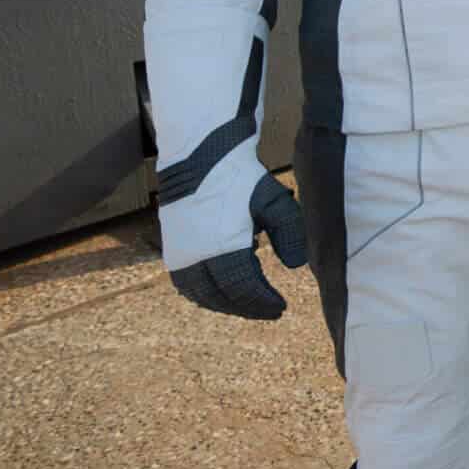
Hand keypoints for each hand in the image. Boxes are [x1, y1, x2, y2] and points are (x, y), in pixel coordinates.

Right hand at [166, 173, 306, 319]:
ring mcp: (178, 255)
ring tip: (251, 304)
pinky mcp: (171, 249)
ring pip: (201, 295)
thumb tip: (296, 265)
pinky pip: (187, 285)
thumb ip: (290, 232)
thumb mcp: (273, 201)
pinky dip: (207, 294)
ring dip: (227, 304)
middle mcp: (194, 256)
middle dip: (248, 308)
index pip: (243, 288)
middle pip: (222, 297)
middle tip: (271, 310)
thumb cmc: (240, 179)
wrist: (198, 158)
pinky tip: (225, 292)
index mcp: (220, 247)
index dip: (262, 302)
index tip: (282, 306)